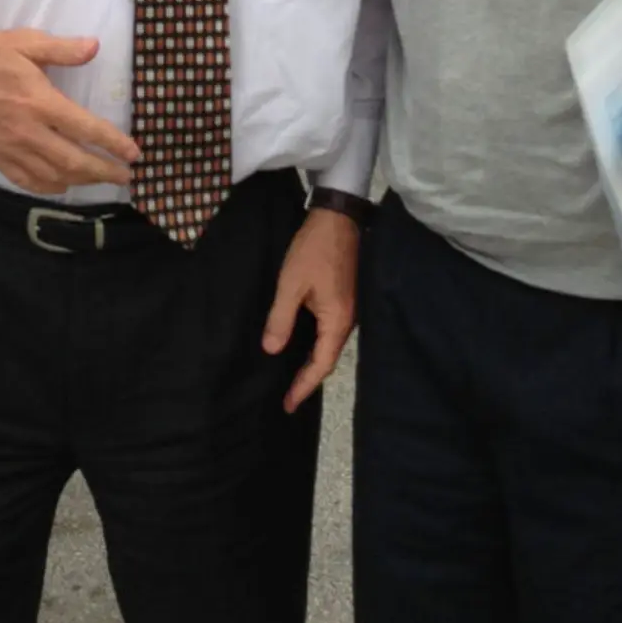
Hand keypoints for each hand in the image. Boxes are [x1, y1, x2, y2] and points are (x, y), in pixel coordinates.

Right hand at [0, 29, 139, 195]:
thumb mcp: (24, 42)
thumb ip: (62, 49)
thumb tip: (95, 47)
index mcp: (40, 102)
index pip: (85, 129)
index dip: (113, 143)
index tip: (134, 153)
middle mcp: (28, 131)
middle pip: (74, 161)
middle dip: (104, 172)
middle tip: (126, 177)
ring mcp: (10, 148)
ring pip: (53, 175)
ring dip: (82, 181)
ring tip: (102, 180)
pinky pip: (26, 181)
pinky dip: (49, 187)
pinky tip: (63, 185)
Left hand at [261, 208, 359, 412]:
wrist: (337, 217)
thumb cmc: (314, 250)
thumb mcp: (291, 284)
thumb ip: (281, 319)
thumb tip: (272, 350)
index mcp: (337, 321)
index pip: (320, 365)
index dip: (303, 387)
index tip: (287, 405)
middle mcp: (348, 320)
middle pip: (328, 359)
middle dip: (308, 379)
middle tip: (287, 398)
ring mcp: (349, 309)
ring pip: (329, 345)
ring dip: (312, 362)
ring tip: (292, 377)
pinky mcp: (345, 298)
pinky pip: (330, 331)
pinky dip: (316, 344)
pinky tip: (302, 345)